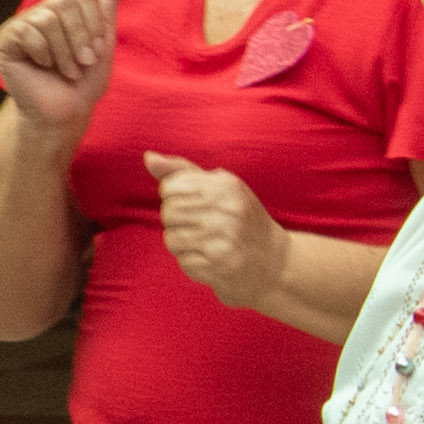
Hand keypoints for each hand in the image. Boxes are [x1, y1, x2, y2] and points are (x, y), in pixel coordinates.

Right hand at [0, 0, 125, 137]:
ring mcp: (20, 25)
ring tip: (65, 70)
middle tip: (82, 63)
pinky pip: (27, 31)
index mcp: (63, 10)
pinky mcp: (3, 40)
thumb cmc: (84, 80)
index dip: (93, 25)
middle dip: (80, 37)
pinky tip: (41, 67)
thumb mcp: (103, 38)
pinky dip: (42, 53)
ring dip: (64, 51)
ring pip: (47, 17)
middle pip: (64, 1)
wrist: (65, 112)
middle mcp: (40, 12)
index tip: (95, 52)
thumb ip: (106, 2)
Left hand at [144, 152, 287, 310]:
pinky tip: (212, 259)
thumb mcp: (219, 187)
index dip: (175, 198)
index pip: (170, 188)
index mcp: (226, 186)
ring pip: (171, 239)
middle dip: (178, 222)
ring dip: (184, 244)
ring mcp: (225, 239)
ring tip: (207, 243)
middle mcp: (228, 210)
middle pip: (168, 213)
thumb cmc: (240, 218)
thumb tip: (149, 158)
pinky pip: (183, 262)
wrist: (274, 262)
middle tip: (204, 228)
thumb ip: (181, 171)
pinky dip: (192, 263)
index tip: (196, 205)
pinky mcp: (220, 266)